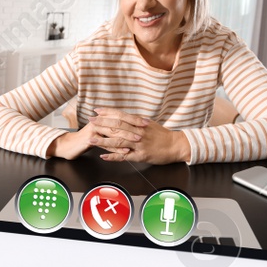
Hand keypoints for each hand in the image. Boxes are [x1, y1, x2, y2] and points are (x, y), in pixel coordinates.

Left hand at [49, 109, 186, 163]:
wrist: (175, 145)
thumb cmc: (162, 134)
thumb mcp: (148, 123)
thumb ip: (135, 120)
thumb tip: (122, 116)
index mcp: (139, 123)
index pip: (121, 115)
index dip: (108, 112)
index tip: (97, 110)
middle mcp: (138, 132)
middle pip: (117, 126)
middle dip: (102, 124)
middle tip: (90, 122)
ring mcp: (139, 144)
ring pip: (118, 141)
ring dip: (104, 140)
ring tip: (92, 139)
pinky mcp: (140, 156)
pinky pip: (124, 156)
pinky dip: (113, 156)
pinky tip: (103, 156)